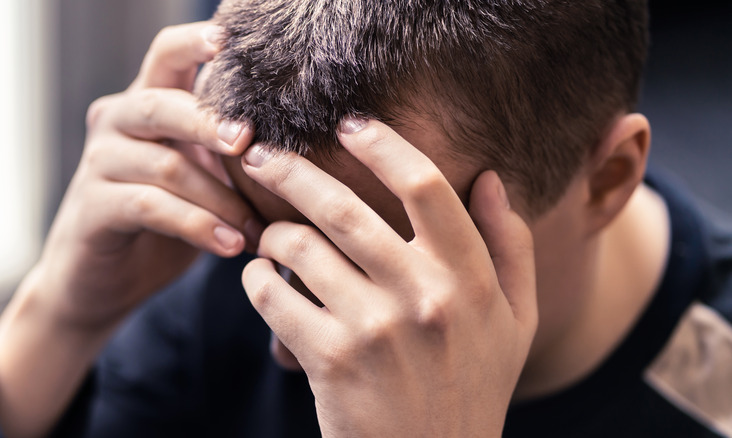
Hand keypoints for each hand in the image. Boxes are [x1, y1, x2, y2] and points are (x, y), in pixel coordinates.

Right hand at [0, 21, 260, 437]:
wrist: (102, 280)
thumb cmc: (166, 222)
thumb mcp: (203, 179)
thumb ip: (232, 154)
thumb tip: (308, 147)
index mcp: (147, 104)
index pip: (166, 55)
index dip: (195, 42)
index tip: (231, 42)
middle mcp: (117, 122)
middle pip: (162, 104)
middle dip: (212, 121)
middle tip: (251, 142)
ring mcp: (99, 163)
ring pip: (168, 165)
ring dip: (223, 198)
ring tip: (259, 228)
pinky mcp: (93, 208)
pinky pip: (152, 207)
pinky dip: (199, 226)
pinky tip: (233, 245)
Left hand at [240, 118, 536, 436]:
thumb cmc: (473, 387)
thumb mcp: (515, 321)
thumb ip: (510, 246)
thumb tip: (489, 178)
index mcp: (470, 280)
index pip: (425, 186)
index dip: (383, 143)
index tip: (350, 124)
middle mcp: (425, 298)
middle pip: (343, 207)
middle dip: (291, 170)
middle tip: (263, 155)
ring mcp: (375, 331)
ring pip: (299, 248)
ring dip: (273, 233)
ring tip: (269, 234)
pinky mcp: (330, 362)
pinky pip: (273, 296)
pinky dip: (256, 279)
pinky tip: (261, 279)